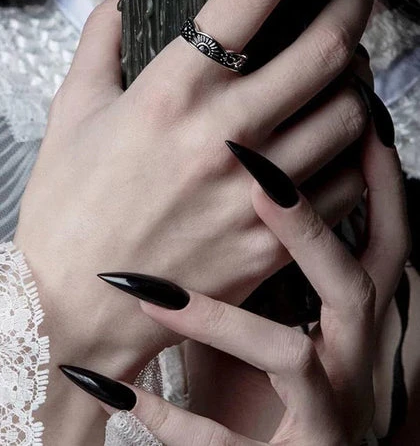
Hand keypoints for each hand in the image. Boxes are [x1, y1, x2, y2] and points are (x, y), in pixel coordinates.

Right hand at [14, 0, 372, 375]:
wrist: (79, 308)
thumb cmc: (70, 207)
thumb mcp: (73, 112)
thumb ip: (101, 39)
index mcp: (170, 91)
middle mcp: (223, 134)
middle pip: (327, 45)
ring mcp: (256, 190)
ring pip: (350, 113)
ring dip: (359, 76)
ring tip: (344, 63)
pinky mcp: (275, 239)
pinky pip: (348, 182)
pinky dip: (358, 148)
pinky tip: (341, 134)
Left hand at [61, 123, 408, 445]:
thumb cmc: (256, 381)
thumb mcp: (268, 314)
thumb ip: (253, 251)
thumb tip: (222, 168)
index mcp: (351, 317)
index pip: (383, 238)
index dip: (377, 183)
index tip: (346, 121)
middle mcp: (352, 360)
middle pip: (355, 285)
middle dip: (314, 229)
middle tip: (257, 181)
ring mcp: (323, 412)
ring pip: (292, 358)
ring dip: (222, 321)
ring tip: (155, 296)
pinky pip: (224, 443)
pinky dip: (173, 416)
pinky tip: (122, 391)